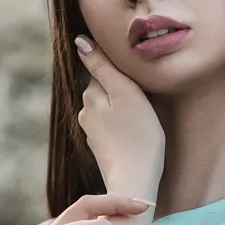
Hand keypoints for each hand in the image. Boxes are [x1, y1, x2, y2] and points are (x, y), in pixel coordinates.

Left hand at [75, 35, 165, 189]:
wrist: (137, 182)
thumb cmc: (138, 135)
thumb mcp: (125, 92)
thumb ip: (102, 66)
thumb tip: (79, 42)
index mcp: (91, 96)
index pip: (102, 69)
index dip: (121, 69)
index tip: (137, 76)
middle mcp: (86, 114)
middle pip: (105, 89)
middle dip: (120, 89)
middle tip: (144, 96)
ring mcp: (93, 134)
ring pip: (109, 109)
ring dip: (123, 108)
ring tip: (142, 116)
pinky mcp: (104, 150)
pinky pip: (113, 128)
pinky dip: (123, 127)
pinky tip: (136, 133)